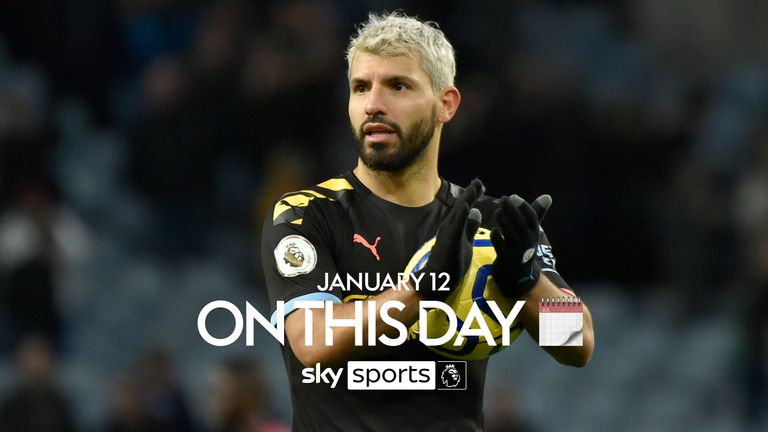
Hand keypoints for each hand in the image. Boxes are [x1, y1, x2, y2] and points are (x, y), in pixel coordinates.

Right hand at [416, 179, 483, 300]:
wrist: (436, 281)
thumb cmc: (450, 264)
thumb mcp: (465, 242)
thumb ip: (469, 228)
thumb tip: (476, 211)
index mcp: (454, 228)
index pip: (464, 209)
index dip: (472, 197)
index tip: (480, 186)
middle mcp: (449, 227)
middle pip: (461, 207)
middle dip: (470, 193)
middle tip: (479, 181)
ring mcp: (447, 233)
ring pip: (458, 213)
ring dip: (466, 199)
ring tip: (474, 187)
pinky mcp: (449, 241)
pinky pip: (456, 227)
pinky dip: (461, 215)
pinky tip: (466, 206)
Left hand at [490, 194, 551, 297]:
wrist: (518, 274)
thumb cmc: (523, 246)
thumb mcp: (532, 231)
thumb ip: (537, 213)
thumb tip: (548, 196)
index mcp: (534, 233)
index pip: (532, 217)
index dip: (523, 205)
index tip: (513, 196)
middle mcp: (528, 241)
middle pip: (520, 222)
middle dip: (511, 209)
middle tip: (503, 199)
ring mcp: (517, 250)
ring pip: (509, 231)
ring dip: (502, 219)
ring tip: (497, 212)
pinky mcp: (506, 258)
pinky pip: (499, 243)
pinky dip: (496, 235)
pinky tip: (494, 231)